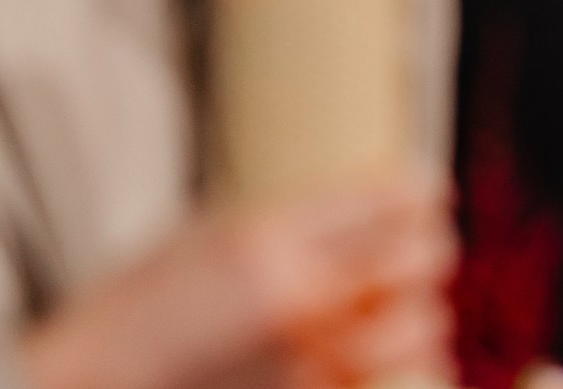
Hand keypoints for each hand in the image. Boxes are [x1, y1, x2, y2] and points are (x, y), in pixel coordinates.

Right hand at [21, 168, 456, 388]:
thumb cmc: (133, 313)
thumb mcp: (202, 238)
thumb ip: (284, 225)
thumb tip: (369, 204)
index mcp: (264, 239)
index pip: (387, 198)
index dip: (421, 193)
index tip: (428, 194)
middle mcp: (295, 299)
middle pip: (418, 259)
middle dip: (427, 252)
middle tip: (420, 251)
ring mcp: (304, 365)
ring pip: (420, 329)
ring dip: (418, 317)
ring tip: (403, 313)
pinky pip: (394, 386)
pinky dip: (401, 372)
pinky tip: (383, 363)